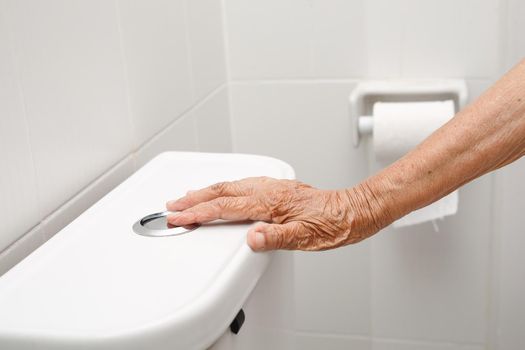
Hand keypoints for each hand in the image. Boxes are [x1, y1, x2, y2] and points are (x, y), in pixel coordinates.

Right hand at [166, 177, 383, 250]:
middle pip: (222, 190)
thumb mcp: (306, 237)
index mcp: (271, 201)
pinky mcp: (278, 188)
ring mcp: (273, 187)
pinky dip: (225, 188)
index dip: (199, 212)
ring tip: (190, 196)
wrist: (353, 211)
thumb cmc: (333, 224)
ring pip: (231, 184)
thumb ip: (276, 238)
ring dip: (207, 190)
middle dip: (194, 197)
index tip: (179, 217)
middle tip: (173, 204)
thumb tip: (251, 238)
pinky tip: (225, 191)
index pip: (225, 206)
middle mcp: (269, 190)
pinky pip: (243, 184)